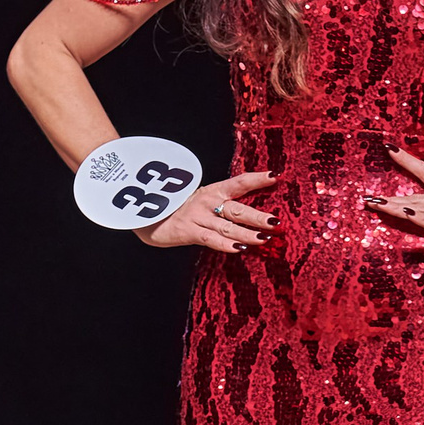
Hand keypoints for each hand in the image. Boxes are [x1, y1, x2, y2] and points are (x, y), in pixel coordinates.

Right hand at [136, 169, 276, 252]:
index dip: (256, 179)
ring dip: (247, 233)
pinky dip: (225, 244)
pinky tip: (239, 248)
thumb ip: (222, 205)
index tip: (275, 176)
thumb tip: (251, 214)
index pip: (238, 183)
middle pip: (238, 209)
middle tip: (277, 222)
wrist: (146, 215)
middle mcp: (207, 202)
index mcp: (213, 191)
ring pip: (227, 227)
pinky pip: (210, 239)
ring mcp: (198, 216)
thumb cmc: (180, 209)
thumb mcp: (202, 201)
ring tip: (265, 239)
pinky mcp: (188, 231)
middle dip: (258, 216)